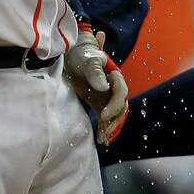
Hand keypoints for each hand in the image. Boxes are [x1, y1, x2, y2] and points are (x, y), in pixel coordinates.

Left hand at [65, 27, 128, 144]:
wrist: (73, 55)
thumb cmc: (82, 54)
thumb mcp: (88, 61)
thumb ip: (96, 72)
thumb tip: (104, 88)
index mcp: (115, 76)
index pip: (121, 93)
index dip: (114, 105)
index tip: (103, 115)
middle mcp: (114, 88)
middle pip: (120, 106)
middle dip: (114, 119)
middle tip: (104, 129)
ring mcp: (107, 96)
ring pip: (114, 114)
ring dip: (111, 127)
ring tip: (104, 139)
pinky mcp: (99, 103)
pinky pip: (105, 118)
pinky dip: (104, 128)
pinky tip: (101, 139)